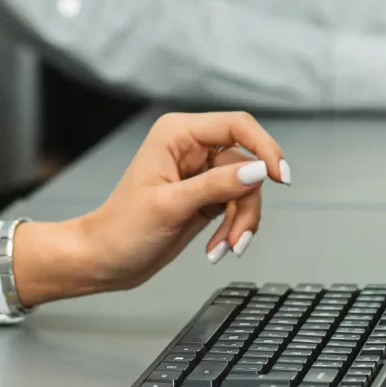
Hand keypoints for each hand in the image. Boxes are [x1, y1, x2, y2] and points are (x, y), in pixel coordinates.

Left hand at [9, 112, 290, 304]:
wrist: (105, 260)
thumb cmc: (122, 230)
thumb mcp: (169, 206)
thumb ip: (215, 186)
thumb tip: (257, 170)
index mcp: (176, 134)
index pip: (236, 126)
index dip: (264, 147)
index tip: (279, 176)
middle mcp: (191, 148)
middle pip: (246, 164)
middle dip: (245, 205)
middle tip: (238, 236)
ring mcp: (200, 174)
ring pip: (246, 189)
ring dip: (240, 223)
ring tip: (224, 249)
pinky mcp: (206, 197)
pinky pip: (238, 206)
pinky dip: (234, 229)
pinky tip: (218, 249)